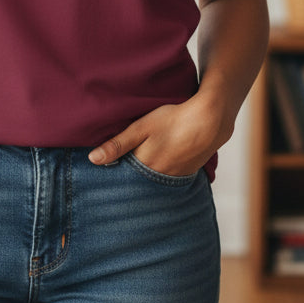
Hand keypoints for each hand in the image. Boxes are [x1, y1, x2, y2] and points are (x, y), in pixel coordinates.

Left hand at [88, 92, 235, 176]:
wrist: (210, 121)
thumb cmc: (173, 120)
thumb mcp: (141, 127)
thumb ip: (117, 144)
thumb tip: (93, 160)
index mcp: (144, 167)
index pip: (122, 178)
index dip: (112, 175)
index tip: (99, 177)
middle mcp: (159, 178)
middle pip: (137, 182)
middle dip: (126, 180)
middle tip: (114, 177)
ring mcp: (174, 177)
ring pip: (152, 181)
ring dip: (143, 177)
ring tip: (135, 170)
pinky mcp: (186, 172)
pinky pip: (167, 178)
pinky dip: (159, 174)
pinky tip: (158, 164)